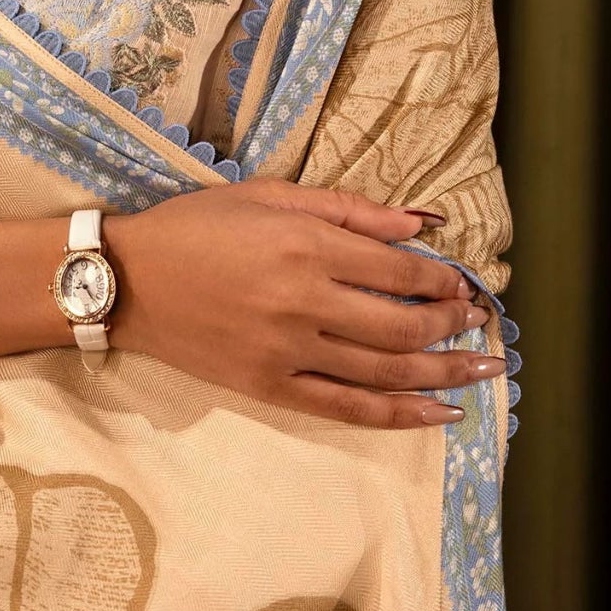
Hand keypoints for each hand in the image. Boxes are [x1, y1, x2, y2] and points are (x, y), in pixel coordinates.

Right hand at [106, 180, 499, 429]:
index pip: (397, 269)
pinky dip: (399, 414)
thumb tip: (419, 225)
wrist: (128, 280)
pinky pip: (346, 407)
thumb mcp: (267, 195)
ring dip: (443, 371)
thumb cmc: (196, 226)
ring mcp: (287, 350)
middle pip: (401, 324)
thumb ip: (346, 208)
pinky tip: (439, 414)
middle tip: (479, 325)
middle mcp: (303, 299)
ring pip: (384, 370)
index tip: (464, 286)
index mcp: (304, 244)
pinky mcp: (270, 387)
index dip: (441, 281)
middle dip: (451, 326)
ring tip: (482, 370)